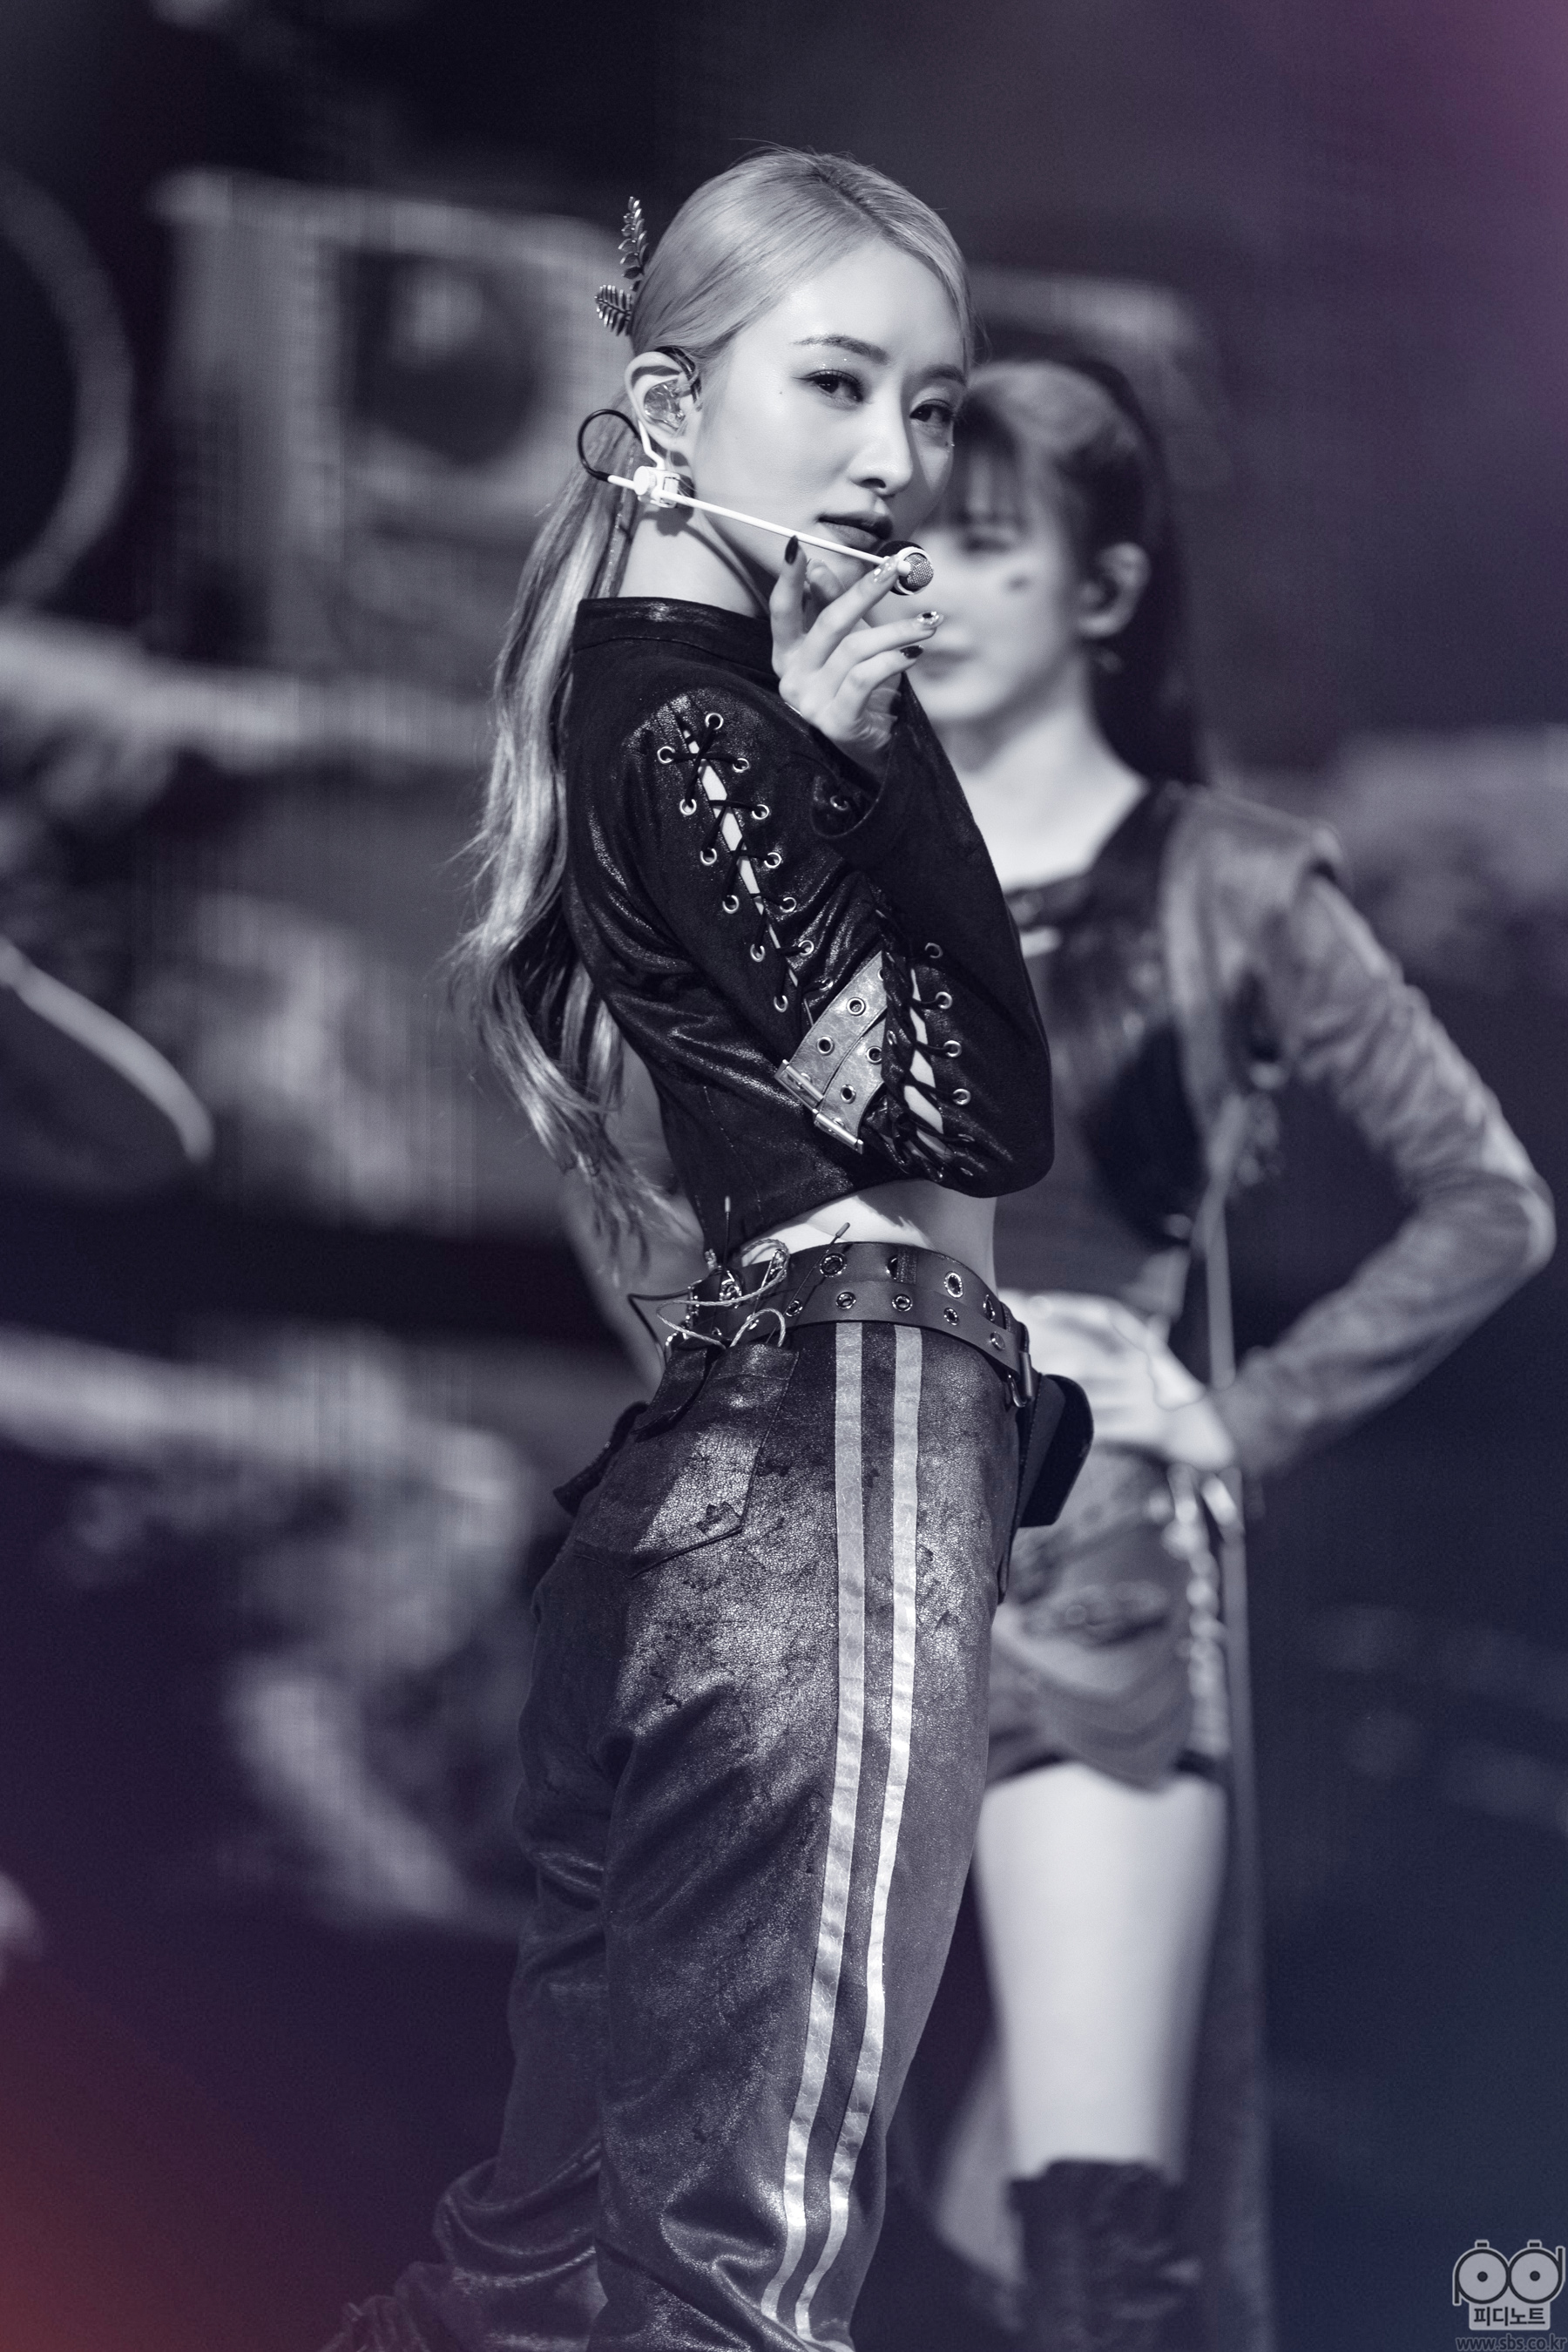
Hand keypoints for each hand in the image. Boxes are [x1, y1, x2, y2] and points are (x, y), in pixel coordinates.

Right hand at [769, 541, 942, 776]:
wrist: (869, 751)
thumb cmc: (858, 692)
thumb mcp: (847, 645)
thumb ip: (832, 609)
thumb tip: (821, 567)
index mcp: (787, 656)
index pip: (781, 612)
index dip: (788, 580)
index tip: (798, 546)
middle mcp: (791, 678)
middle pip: (827, 624)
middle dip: (863, 592)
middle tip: (894, 570)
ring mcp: (810, 703)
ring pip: (854, 649)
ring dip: (897, 630)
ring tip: (929, 622)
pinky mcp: (835, 722)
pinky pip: (865, 678)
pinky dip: (894, 660)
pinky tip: (917, 652)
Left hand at [1005, 1291, 1237, 1472]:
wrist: (1207, 1433)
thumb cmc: (1164, 1396)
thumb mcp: (1148, 1363)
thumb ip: (1114, 1352)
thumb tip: (1060, 1351)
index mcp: (1144, 1344)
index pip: (1104, 1316)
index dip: (1069, 1308)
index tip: (1036, 1305)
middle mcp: (1145, 1365)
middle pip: (1086, 1360)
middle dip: (1049, 1360)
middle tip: (1018, 1361)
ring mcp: (1146, 1397)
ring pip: (1089, 1394)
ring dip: (1055, 1394)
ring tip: (1024, 1392)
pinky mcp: (1147, 1426)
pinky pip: (1102, 1426)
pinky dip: (1076, 1424)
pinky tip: (1054, 1424)